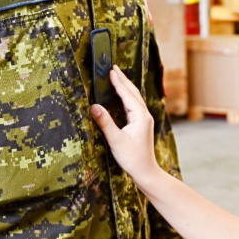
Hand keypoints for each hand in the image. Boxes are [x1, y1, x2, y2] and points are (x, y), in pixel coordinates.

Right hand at [90, 65, 158, 181]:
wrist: (145, 171)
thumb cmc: (131, 158)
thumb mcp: (115, 140)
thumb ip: (105, 122)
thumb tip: (94, 106)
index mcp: (140, 116)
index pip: (128, 95)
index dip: (119, 82)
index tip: (111, 70)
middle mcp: (144, 115)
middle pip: (133, 93)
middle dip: (123, 80)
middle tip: (113, 67)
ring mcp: (144, 119)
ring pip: (134, 98)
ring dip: (125, 86)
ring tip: (116, 76)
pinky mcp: (141, 124)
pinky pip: (133, 105)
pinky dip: (127, 96)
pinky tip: (122, 95)